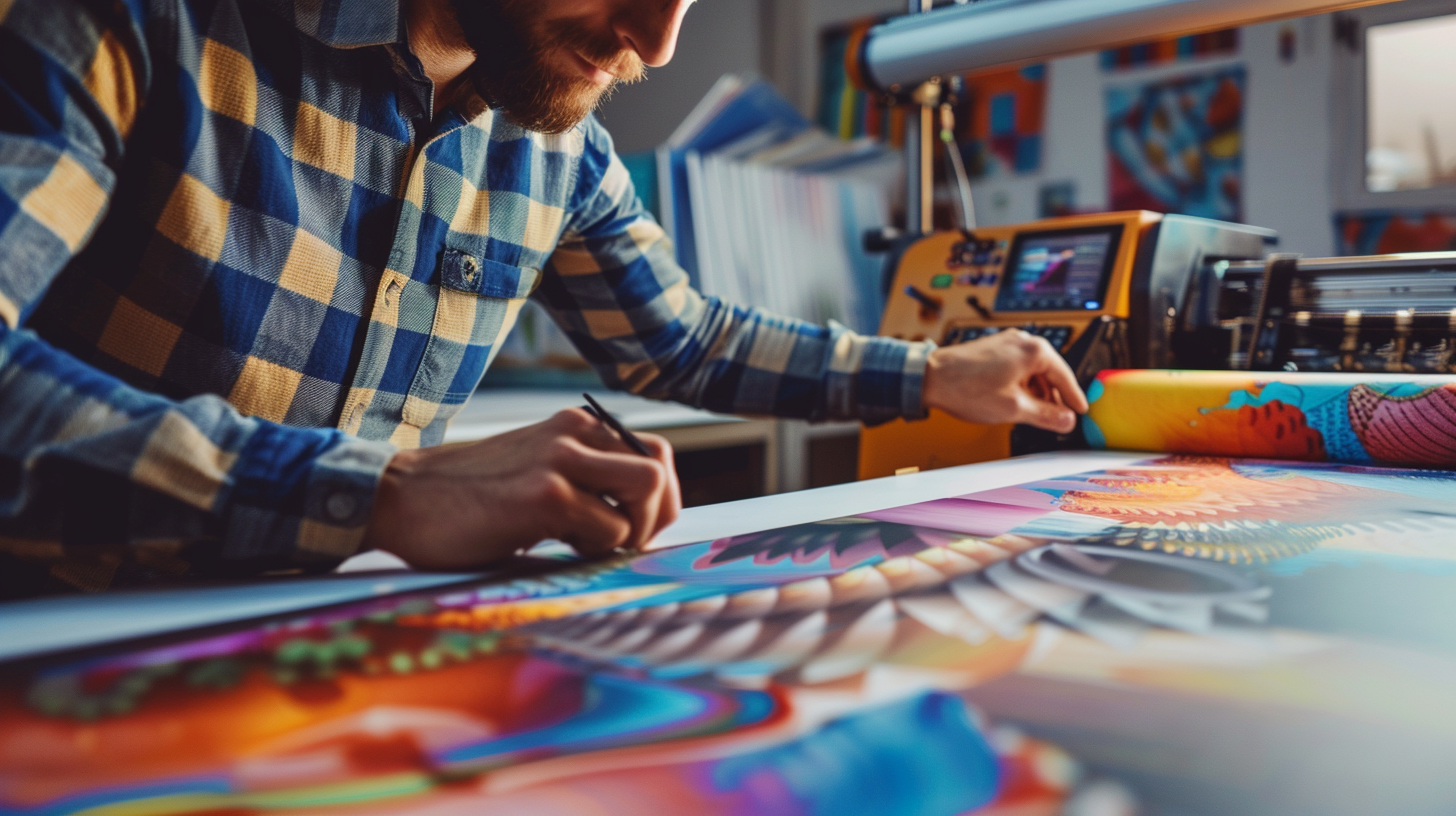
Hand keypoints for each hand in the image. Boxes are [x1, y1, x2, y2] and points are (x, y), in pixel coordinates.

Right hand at [362, 409, 680, 568]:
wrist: (401, 498)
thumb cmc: (469, 496)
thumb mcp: (535, 467)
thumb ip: (582, 476)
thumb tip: (639, 517)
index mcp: (574, 425)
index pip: (653, 452)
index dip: (657, 498)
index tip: (632, 528)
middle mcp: (574, 434)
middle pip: (659, 468)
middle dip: (656, 515)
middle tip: (624, 544)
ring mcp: (562, 461)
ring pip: (646, 492)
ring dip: (628, 533)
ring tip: (585, 546)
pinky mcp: (547, 495)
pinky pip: (608, 531)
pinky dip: (592, 551)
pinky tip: (554, 550)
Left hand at [921, 329, 1088, 432]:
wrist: (929, 377)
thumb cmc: (965, 387)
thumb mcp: (1014, 408)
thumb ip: (1046, 415)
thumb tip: (1066, 420)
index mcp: (1034, 350)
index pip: (1065, 376)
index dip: (1074, 397)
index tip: (1081, 410)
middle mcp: (1022, 341)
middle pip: (1050, 372)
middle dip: (1054, 396)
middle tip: (1059, 418)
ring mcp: (1007, 343)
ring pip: (1034, 370)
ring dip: (1037, 391)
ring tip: (1036, 413)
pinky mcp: (994, 349)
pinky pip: (1018, 367)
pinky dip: (1023, 384)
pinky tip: (1017, 400)